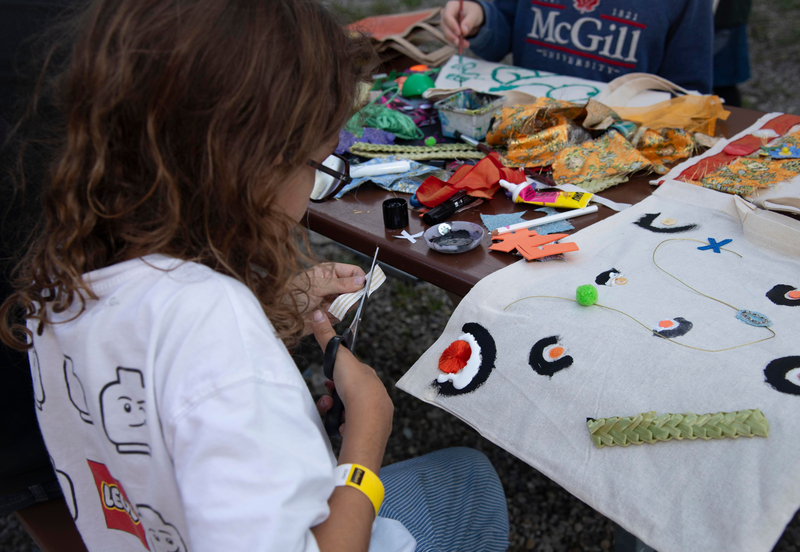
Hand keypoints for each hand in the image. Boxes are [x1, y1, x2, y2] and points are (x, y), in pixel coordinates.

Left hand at [294, 263, 365, 335]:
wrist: (283, 318)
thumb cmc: (293, 296)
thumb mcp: (317, 286)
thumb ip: (340, 284)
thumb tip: (360, 280)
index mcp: (328, 272)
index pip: (352, 271)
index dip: (360, 278)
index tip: (363, 287)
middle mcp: (332, 284)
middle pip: (354, 288)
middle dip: (350, 295)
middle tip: (341, 299)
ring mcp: (332, 299)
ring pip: (350, 303)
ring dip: (341, 306)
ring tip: (327, 306)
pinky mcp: (332, 313)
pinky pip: (342, 314)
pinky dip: (335, 315)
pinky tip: (323, 313)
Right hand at [310, 310, 392, 442]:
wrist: (366, 419)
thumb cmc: (355, 387)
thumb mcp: (338, 357)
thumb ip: (326, 337)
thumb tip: (318, 313)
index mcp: (370, 378)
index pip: (353, 374)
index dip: (338, 376)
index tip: (329, 380)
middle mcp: (376, 395)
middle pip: (350, 394)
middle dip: (335, 395)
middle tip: (330, 397)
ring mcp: (375, 414)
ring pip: (349, 411)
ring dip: (336, 410)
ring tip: (333, 411)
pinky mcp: (371, 431)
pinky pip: (352, 427)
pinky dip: (342, 425)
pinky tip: (339, 424)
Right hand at [441, 0, 484, 49]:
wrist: (473, 16)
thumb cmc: (473, 11)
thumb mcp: (474, 15)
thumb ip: (469, 22)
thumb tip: (463, 32)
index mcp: (451, 6)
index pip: (447, 16)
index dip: (452, 25)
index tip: (459, 33)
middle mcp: (445, 14)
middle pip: (444, 26)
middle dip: (451, 36)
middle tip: (459, 42)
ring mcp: (446, 23)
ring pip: (446, 34)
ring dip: (455, 41)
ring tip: (466, 44)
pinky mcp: (448, 31)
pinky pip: (450, 38)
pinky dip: (457, 42)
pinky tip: (465, 44)